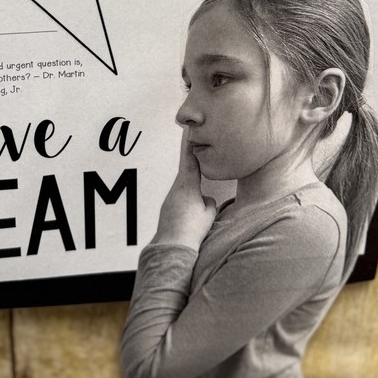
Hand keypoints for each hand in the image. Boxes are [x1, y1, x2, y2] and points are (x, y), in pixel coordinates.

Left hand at [153, 130, 216, 249]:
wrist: (172, 246)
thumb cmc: (192, 229)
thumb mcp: (209, 214)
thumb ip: (210, 202)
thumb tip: (206, 200)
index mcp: (187, 185)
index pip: (190, 160)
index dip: (191, 145)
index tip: (189, 131)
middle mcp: (176, 188)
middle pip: (187, 172)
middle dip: (193, 164)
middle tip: (196, 149)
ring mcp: (170, 199)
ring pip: (185, 189)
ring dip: (192, 189)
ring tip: (198, 202)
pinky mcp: (167, 209)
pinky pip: (180, 201)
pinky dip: (187, 203)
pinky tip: (190, 216)